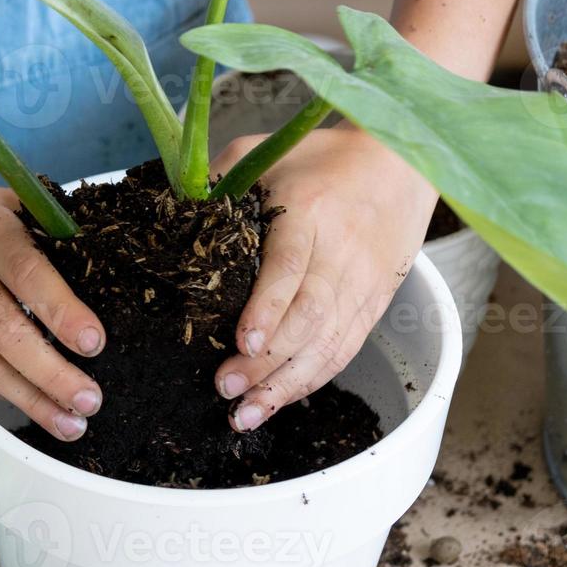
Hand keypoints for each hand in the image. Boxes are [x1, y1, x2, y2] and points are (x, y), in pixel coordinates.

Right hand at [0, 169, 105, 440]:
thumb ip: (42, 229)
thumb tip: (104, 272)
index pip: (28, 273)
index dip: (63, 312)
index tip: (94, 345)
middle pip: (6, 331)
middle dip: (53, 374)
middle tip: (90, 402)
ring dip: (30, 399)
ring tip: (70, 423)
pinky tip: (29, 404)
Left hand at [211, 128, 437, 431]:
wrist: (399, 164)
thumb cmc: (319, 159)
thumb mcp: (262, 152)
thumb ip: (217, 181)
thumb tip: (166, 214)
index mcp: (310, 212)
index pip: (290, 267)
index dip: (268, 309)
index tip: (241, 342)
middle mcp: (340, 254)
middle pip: (308, 317)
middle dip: (267, 361)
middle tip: (225, 388)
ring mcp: (360, 285)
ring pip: (327, 345)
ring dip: (285, 385)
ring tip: (244, 414)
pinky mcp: (371, 306)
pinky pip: (342, 351)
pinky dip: (310, 382)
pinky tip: (276, 403)